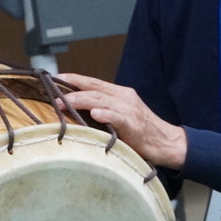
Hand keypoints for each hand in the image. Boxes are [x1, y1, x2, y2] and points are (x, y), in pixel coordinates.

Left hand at [56, 73, 187, 169]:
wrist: (167, 142)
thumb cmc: (142, 132)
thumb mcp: (123, 115)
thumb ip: (105, 110)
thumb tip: (79, 111)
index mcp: (121, 94)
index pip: (94, 83)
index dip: (75, 79)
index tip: (56, 78)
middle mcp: (124, 97)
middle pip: (94, 90)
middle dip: (72, 90)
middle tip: (53, 94)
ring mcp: (129, 110)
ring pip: (101, 100)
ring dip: (81, 101)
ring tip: (64, 103)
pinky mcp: (134, 124)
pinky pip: (118, 117)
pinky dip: (106, 114)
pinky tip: (95, 114)